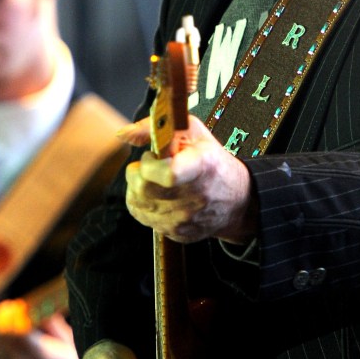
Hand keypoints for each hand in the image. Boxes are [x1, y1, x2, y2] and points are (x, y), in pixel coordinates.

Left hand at [123, 114, 256, 243]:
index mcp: (202, 166)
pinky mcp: (176, 232)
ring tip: (157, 179)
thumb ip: (154, 126)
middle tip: (153, 164)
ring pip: (137, 201)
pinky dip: (143, 202)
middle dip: (139, 171)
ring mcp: (184, 219)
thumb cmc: (212, 160)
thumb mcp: (192, 131)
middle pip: (144, 187)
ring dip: (139, 186)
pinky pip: (142, 216)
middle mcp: (194, 197)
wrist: (236, 199)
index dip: (151, 163)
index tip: (154, 155)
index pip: (168, 174)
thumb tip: (123, 134)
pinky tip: (158, 194)